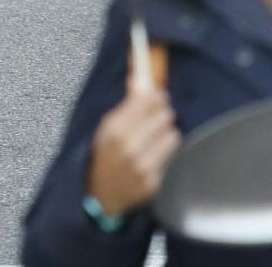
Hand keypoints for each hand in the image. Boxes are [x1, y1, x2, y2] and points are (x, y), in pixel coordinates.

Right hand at [85, 85, 180, 216]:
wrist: (100, 192)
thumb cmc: (103, 152)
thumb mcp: (107, 125)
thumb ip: (126, 103)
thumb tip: (140, 78)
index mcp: (114, 129)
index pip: (147, 103)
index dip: (156, 96)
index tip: (159, 94)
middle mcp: (129, 147)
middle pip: (163, 117)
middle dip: (162, 113)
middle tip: (159, 113)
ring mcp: (142, 166)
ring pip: (172, 136)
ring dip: (166, 132)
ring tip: (157, 134)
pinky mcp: (153, 182)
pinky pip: (170, 156)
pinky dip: (164, 151)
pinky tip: (153, 152)